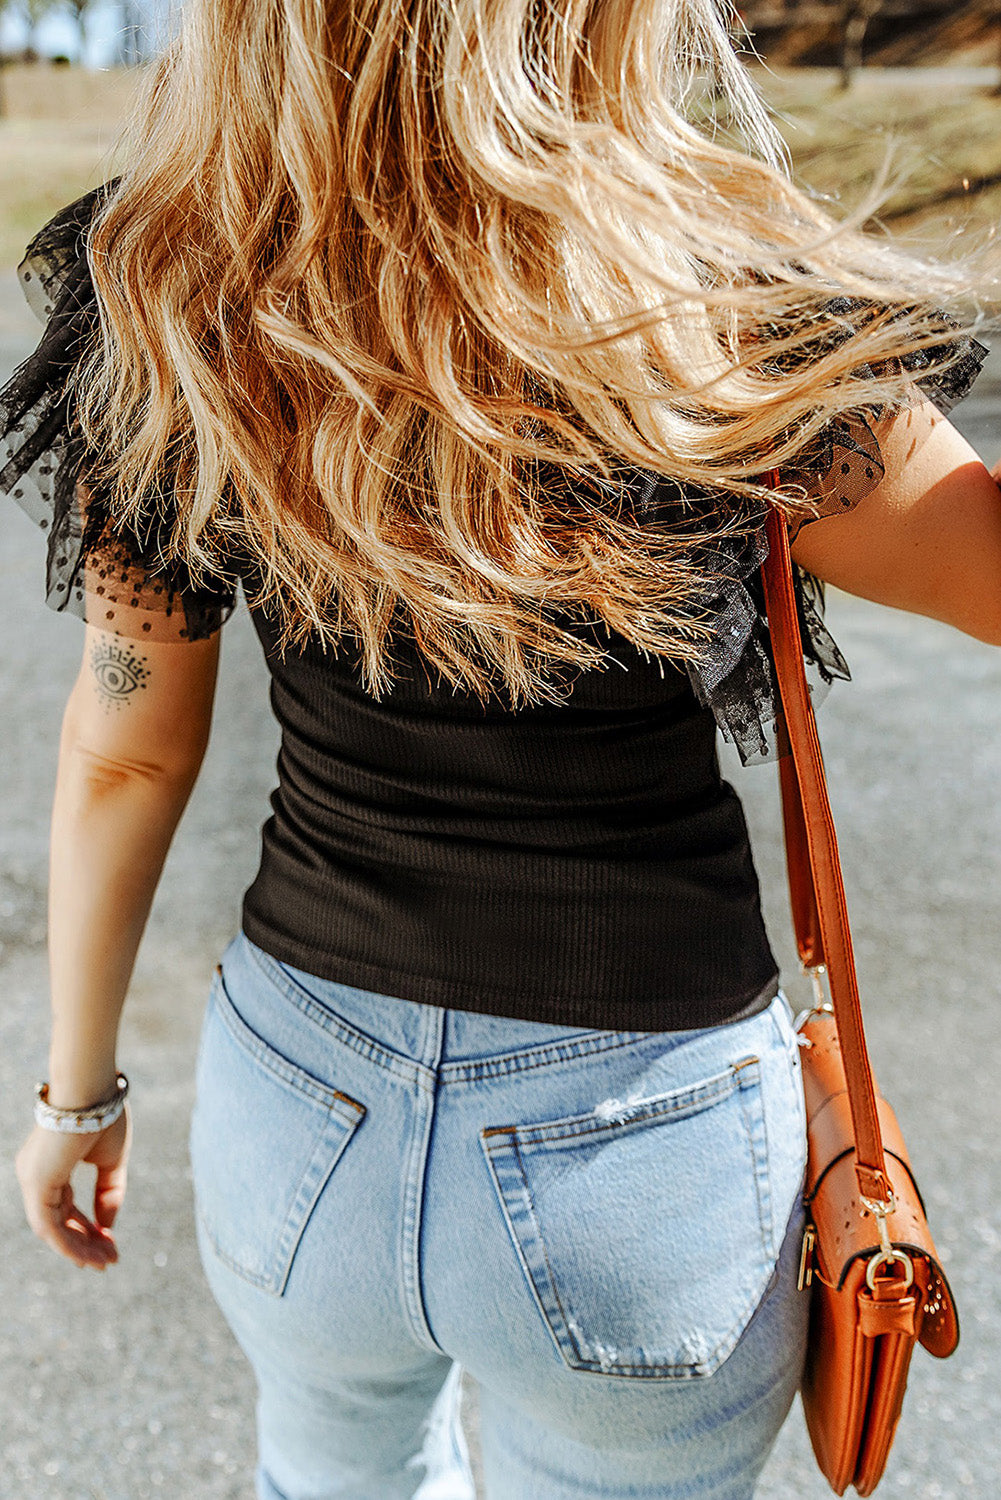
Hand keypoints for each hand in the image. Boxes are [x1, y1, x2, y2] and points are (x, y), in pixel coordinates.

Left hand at [15, 1107, 129, 1269]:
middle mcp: (35, 1176)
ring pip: (52, 1230)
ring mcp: (32, 1180)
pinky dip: (69, 1244)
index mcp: (50, 1167)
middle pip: (58, 1222)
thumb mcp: (112, 1160)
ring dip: (79, 1249)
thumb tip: (107, 1226)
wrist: (92, 1089)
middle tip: (110, 1260)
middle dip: (85, 1244)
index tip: (110, 1242)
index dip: (87, 1228)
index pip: (65, 1208)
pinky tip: (90, 1254)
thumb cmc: (102, 1115)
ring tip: (106, 1262)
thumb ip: (109, 1193)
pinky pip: (49, 1226)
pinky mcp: (36, 1183)